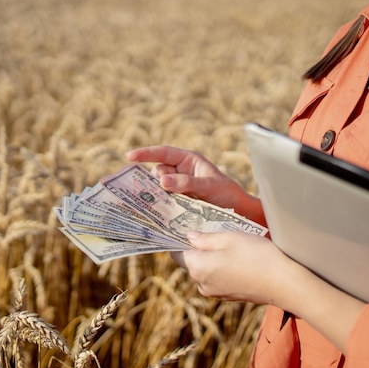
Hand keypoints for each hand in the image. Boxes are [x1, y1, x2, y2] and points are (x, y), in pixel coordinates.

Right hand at [126, 145, 264, 224]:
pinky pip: (161, 203)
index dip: (146, 153)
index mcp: (187, 160)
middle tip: (138, 188)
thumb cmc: (227, 193)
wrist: (239, 214)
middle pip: (156, 172)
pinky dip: (156, 206)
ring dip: (152, 195)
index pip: (163, 153)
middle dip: (149, 179)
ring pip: (156, 189)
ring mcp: (176, 189)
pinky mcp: (176, 204)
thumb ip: (187, 182)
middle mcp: (179, 173)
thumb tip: (162, 180)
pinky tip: (150, 212)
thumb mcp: (209, 185)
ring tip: (147, 202)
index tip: (129, 156)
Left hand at [173, 230, 365, 352]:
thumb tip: (189, 237)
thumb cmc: (256, 256)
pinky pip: (217, 277)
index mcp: (197, 268)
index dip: (178, 239)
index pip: (176, 253)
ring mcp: (216, 293)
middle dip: (196, 246)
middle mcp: (202, 284)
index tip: (183, 226)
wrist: (285, 283)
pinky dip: (221, 266)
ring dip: (210, 256)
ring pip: (204, 270)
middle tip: (207, 228)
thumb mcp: (229, 238)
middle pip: (190, 262)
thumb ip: (205, 238)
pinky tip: (236, 255)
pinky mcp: (229, 296)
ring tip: (224, 240)